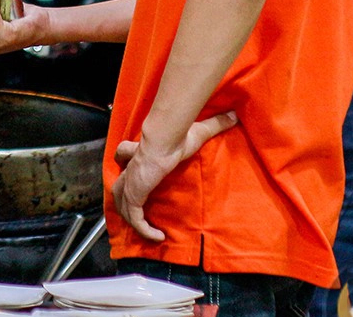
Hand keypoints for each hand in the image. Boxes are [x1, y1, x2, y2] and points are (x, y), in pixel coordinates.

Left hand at [110, 111, 237, 241]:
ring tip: (145, 228)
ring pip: (121, 202)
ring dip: (131, 216)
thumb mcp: (199, 131)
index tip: (133, 166)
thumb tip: (233, 115)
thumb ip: (215, 124)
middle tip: (136, 209)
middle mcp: (132, 168)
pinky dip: (144, 229)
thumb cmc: (177, 136)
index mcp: (142, 153)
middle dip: (124, 195)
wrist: (165, 140)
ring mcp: (131, 183)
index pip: (124, 153)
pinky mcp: (134, 195)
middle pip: (119, 183)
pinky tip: (157, 237)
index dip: (126, 158)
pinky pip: (135, 218)